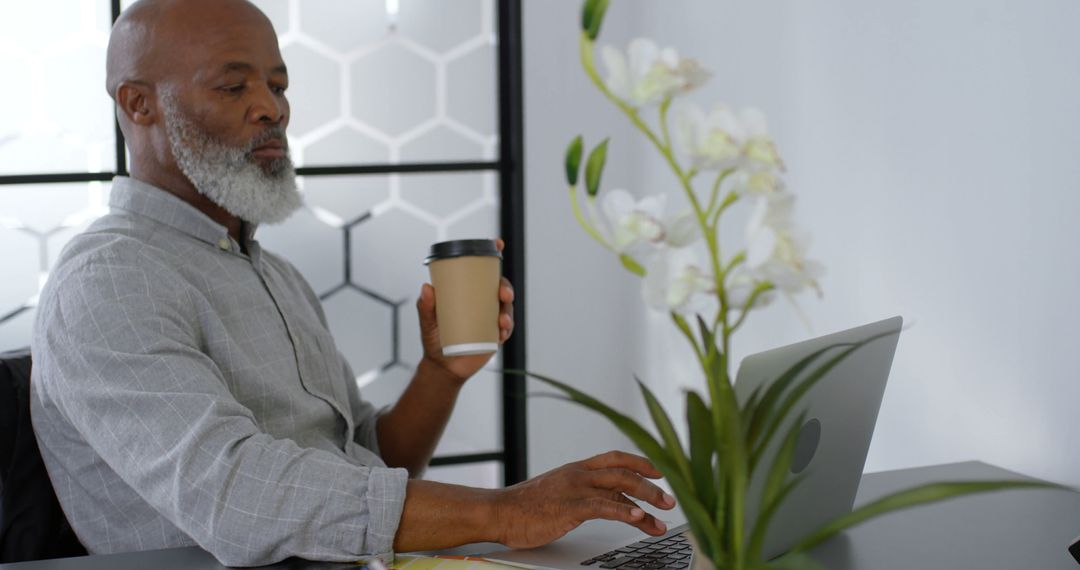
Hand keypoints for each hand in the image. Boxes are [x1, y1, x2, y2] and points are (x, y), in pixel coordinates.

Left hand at [417, 238, 514, 383]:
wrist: (443, 366)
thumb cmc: (434, 339)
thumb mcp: (427, 322)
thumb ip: (425, 306)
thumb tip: (427, 287)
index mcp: (467, 292)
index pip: (482, 271)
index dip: (491, 254)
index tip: (498, 243)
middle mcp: (481, 302)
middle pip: (499, 287)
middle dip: (506, 287)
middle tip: (502, 294)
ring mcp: (490, 317)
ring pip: (506, 308)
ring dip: (508, 310)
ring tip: (501, 321)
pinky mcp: (495, 335)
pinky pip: (507, 328)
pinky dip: (507, 328)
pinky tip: (501, 332)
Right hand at [490, 451, 676, 548]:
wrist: (498, 512)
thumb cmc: (525, 507)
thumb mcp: (557, 494)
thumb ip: (580, 493)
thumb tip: (603, 502)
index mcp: (576, 469)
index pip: (615, 459)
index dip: (640, 463)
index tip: (659, 472)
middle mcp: (579, 474)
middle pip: (624, 472)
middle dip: (651, 486)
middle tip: (669, 501)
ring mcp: (575, 489)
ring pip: (619, 487)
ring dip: (645, 500)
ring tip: (661, 515)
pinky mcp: (570, 507)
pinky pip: (603, 507)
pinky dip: (624, 511)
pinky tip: (638, 517)